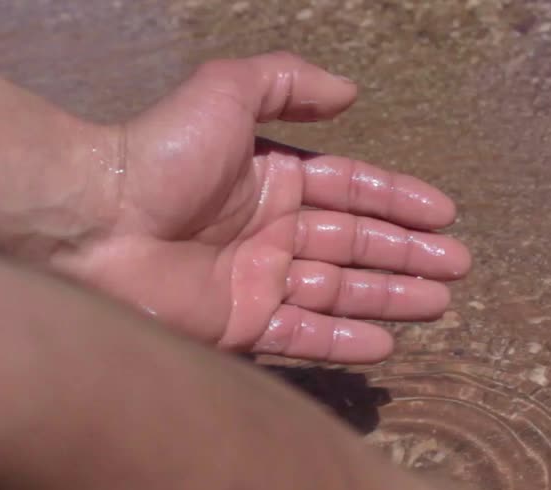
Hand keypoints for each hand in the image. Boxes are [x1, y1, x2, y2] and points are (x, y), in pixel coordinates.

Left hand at [57, 52, 468, 362]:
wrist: (93, 221)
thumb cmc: (159, 153)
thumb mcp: (226, 92)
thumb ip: (288, 83)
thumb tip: (352, 93)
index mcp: (270, 179)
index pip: (350, 191)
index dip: (399, 201)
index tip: (444, 216)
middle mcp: (268, 231)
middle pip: (354, 245)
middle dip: (406, 256)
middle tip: (457, 268)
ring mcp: (254, 282)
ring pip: (337, 292)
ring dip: (389, 298)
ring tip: (438, 305)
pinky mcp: (237, 326)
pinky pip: (302, 337)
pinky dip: (343, 342)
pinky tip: (385, 344)